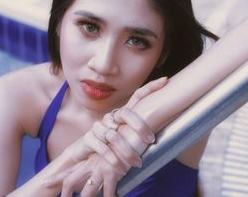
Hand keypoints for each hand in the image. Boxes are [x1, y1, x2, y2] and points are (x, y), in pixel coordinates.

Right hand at [42, 77, 167, 194]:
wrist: (83, 157)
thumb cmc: (109, 148)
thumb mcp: (125, 140)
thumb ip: (138, 134)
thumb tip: (162, 135)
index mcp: (122, 114)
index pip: (137, 96)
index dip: (150, 87)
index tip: (165, 80)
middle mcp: (111, 117)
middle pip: (126, 113)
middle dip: (139, 126)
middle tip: (150, 140)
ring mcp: (99, 127)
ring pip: (114, 135)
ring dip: (127, 151)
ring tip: (137, 163)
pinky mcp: (88, 138)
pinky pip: (102, 146)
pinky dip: (112, 158)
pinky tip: (120, 168)